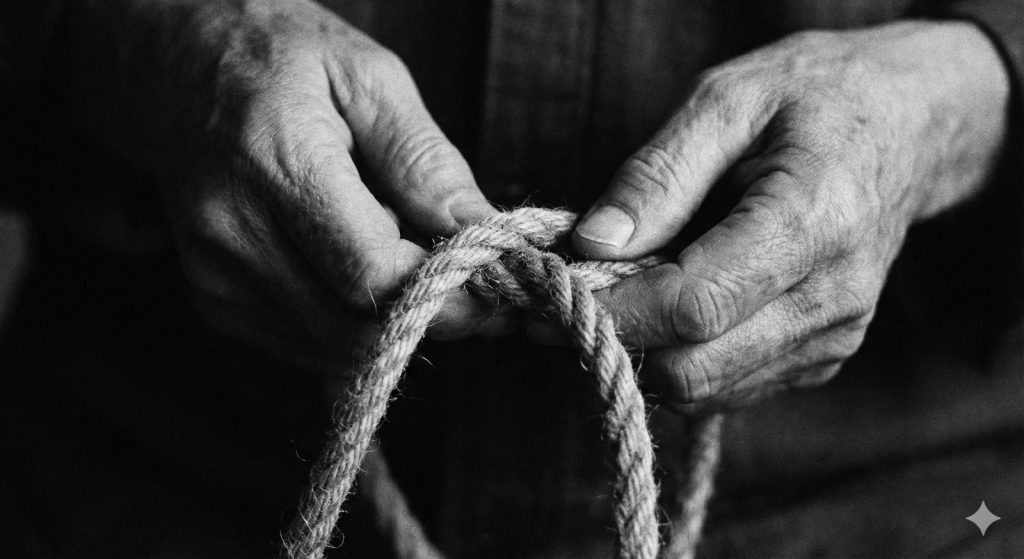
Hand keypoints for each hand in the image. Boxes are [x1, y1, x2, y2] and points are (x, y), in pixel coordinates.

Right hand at [69, 0, 505, 374]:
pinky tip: (368, 280)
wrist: (174, 65)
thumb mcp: (369, 78)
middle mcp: (232, 231)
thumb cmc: (280, 58)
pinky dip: (354, 329)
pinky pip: (306, 347)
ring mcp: (214, 274)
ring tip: (422, 274)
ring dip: (393, 330)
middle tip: (476, 290)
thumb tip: (482, 231)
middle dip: (428, 320)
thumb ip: (425, 161)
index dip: (442, 293)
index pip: (370, 274)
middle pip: (353, 328)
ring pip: (333, 351)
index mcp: (275, 163)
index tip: (490, 280)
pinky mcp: (214, 300)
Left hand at [571, 22, 1008, 409]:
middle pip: (693, 368)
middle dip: (616, 339)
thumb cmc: (816, 99)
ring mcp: (832, 338)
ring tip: (618, 289)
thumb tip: (591, 244)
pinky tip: (666, 301)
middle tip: (569, 292)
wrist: (907, 127)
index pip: (694, 307)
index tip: (551, 291)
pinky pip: (727, 387)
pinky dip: (679, 356)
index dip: (611, 311)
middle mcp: (832, 299)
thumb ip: (658, 174)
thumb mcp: (729, 100)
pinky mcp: (820, 357)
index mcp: (813, 223)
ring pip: (704, 390)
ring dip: (644, 351)